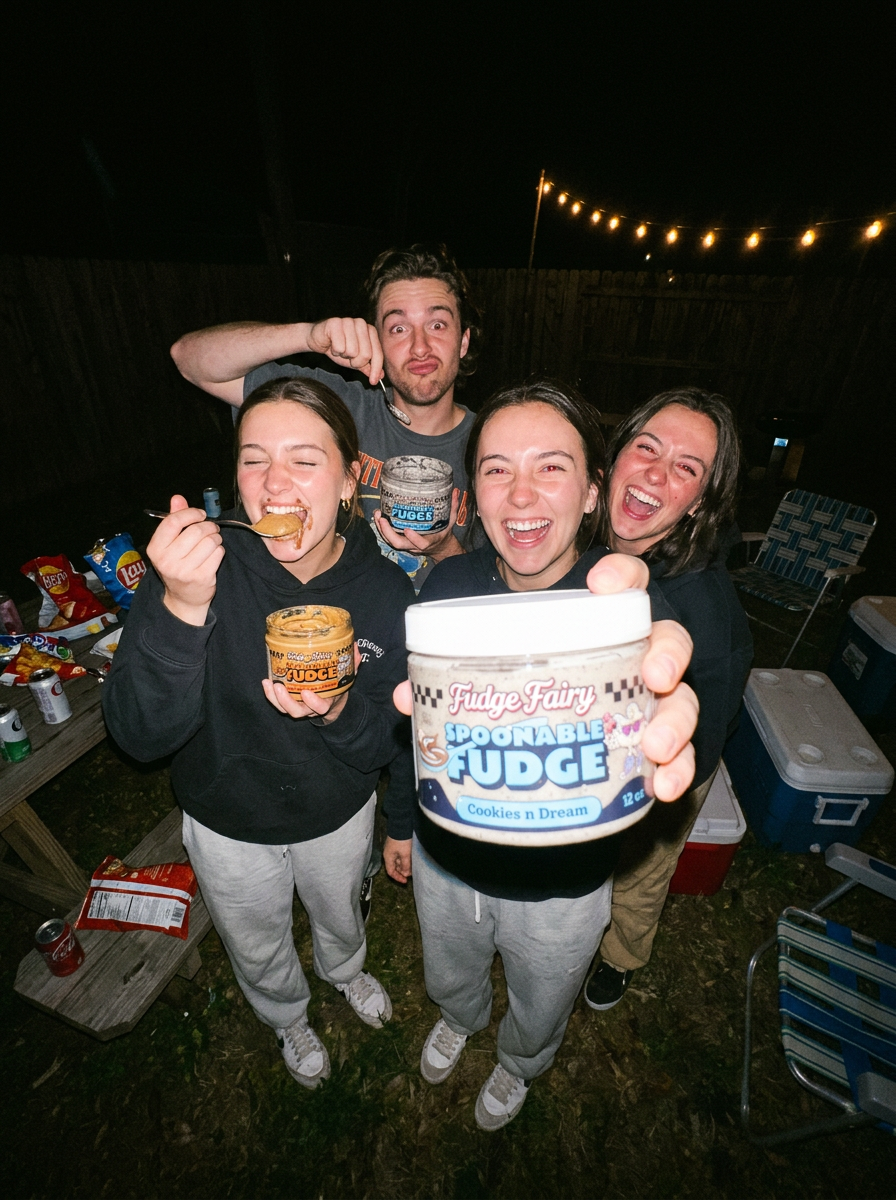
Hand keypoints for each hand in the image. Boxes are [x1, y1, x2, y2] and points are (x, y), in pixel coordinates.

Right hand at [147, 494, 223, 625]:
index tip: (200, 514)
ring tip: (212, 542)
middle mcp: (167, 561)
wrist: (184, 597)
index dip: (190, 514)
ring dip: (216, 538)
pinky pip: (218, 554)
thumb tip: (177, 498)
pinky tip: (213, 555)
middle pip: (196, 531)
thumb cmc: (177, 564)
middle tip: (211, 529)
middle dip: (208, 526)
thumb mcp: (170, 543)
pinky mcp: (202, 578)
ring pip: (210, 541)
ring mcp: (184, 571)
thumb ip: (174, 519)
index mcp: (155, 549)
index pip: (173, 522)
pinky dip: (219, 551)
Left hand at [262, 645, 361, 720]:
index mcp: (326, 702)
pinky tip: (266, 681)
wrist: (332, 702)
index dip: (314, 703)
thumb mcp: (347, 676)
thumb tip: (354, 645)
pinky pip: (278, 703)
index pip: (321, 707)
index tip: (307, 693)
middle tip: (279, 687)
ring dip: (274, 697)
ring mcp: (299, 706)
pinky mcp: (289, 702)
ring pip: (284, 709)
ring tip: (269, 682)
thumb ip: (351, 663)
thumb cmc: (337, 686)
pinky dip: (270, 694)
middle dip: (286, 701)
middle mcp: (310, 708)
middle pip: (297, 711)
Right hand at [307, 317, 383, 384]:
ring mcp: (348, 321)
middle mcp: (361, 323)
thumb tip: (380, 376)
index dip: (376, 369)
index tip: (373, 382)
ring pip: (352, 351)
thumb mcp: (355, 360)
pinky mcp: (335, 323)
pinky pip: (339, 347)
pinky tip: (331, 345)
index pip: (377, 353)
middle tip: (347, 357)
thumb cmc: (339, 348)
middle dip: (355, 362)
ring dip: (343, 355)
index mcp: (370, 330)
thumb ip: (368, 366)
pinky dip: (334, 351)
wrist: (319, 340)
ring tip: (339, 349)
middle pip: (365, 354)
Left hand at [373, 489, 463, 561]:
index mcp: (430, 540)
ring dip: (382, 529)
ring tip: (377, 514)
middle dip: (388, 532)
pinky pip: (389, 538)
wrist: (440, 547)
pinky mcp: (402, 542)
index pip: (421, 543)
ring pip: (391, 542)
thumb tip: (455, 490)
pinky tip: (378, 517)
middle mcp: (416, 545)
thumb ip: (452, 506)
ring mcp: (407, 545)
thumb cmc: (444, 532)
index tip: (407, 529)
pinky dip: (382, 529)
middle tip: (382, 518)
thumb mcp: (450, 520)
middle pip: (399, 544)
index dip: (413, 538)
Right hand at [384, 836, 411, 883]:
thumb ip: (405, 865)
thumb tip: (406, 874)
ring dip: (406, 865)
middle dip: (403, 871)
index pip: (391, 872)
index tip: (406, 881)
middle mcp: (389, 854)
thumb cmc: (401, 840)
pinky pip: (401, 855)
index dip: (398, 878)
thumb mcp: (405, 854)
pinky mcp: (397, 844)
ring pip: (399, 861)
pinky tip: (412, 859)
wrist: (401, 824)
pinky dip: (406, 859)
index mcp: (388, 857)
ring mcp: (393, 849)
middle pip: (395, 867)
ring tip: (413, 866)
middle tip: (412, 872)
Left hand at [393, 550, 698, 799]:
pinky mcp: (651, 744)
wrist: (545, 738)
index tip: (601, 584)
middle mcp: (634, 655)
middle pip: (670, 640)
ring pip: (681, 699)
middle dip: (668, 655)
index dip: (621, 577)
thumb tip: (406, 695)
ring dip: (676, 722)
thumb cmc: (524, 687)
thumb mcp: (490, 676)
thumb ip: (448, 679)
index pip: (625, 584)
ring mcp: (647, 701)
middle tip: (652, 677)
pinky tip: (661, 788)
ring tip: (654, 746)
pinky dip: (675, 771)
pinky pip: (678, 754)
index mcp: (597, 624)